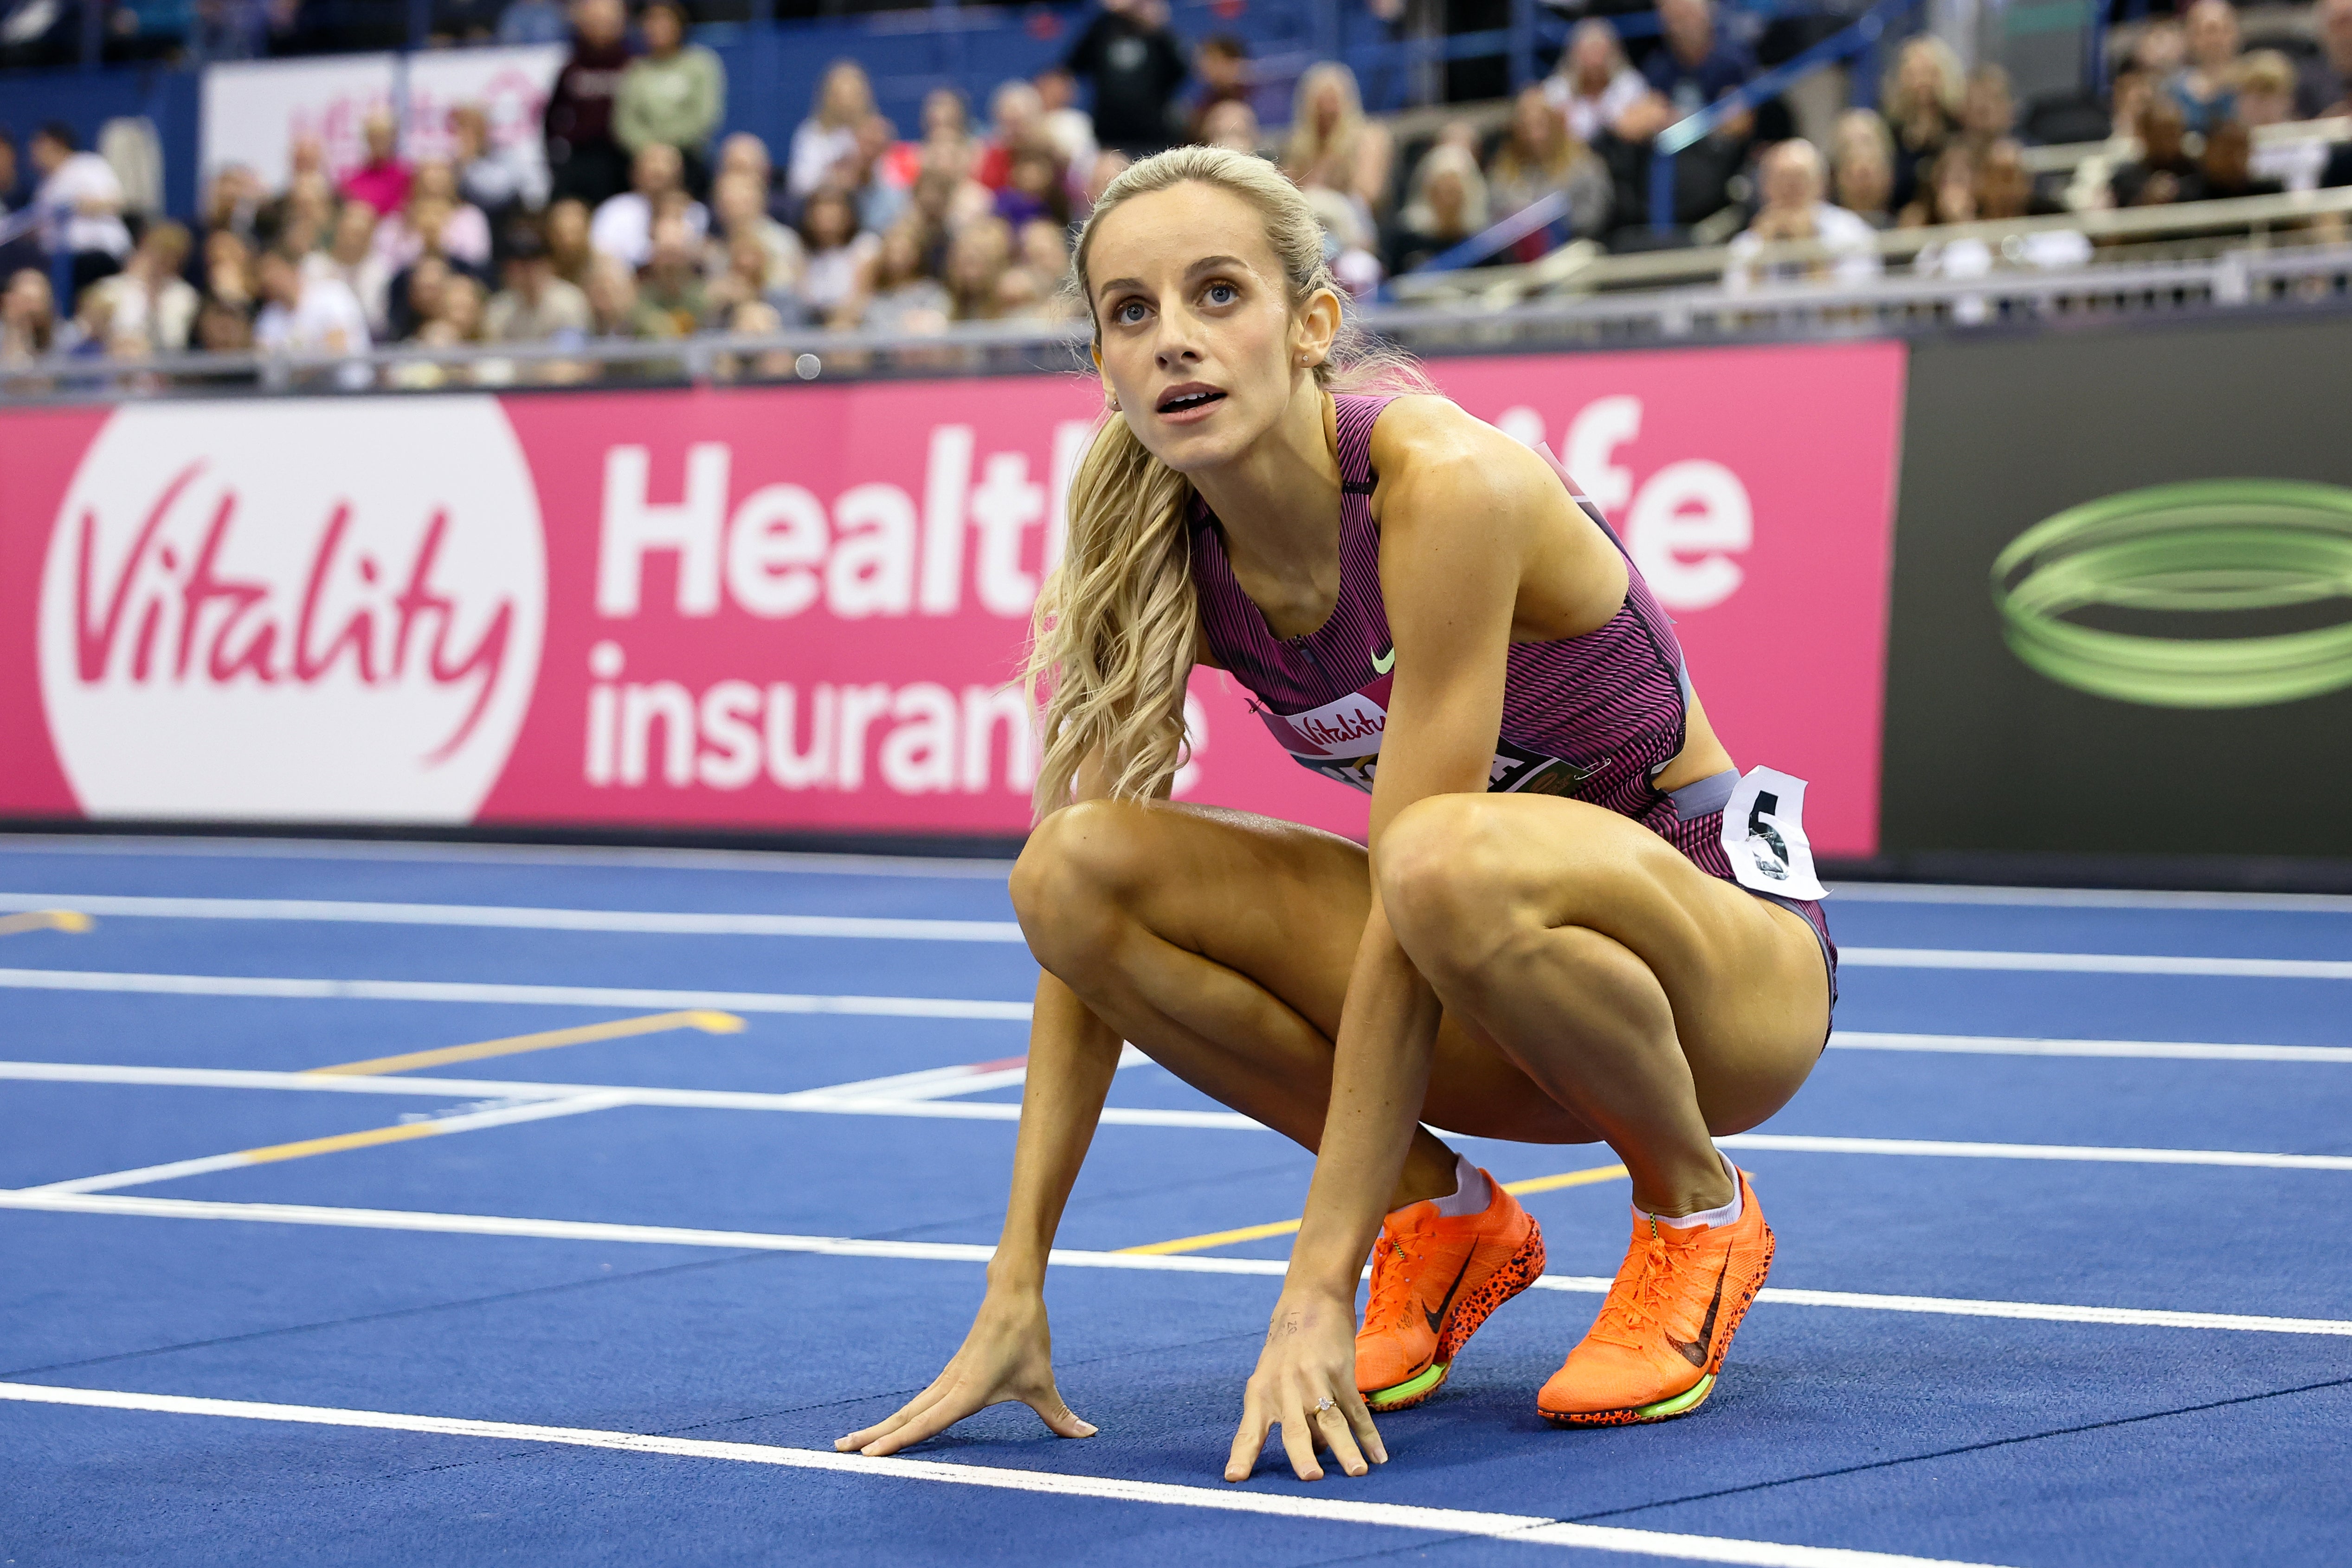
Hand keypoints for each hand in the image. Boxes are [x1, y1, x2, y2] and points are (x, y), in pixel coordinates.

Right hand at [836, 1286, 1094, 1456]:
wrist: (1012, 1292)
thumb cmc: (1026, 1335)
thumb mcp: (1043, 1382)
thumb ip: (1059, 1415)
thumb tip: (1087, 1434)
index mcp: (965, 1391)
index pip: (925, 1423)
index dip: (897, 1441)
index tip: (868, 1455)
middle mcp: (949, 1386)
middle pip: (905, 1416)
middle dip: (873, 1435)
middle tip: (840, 1451)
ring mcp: (947, 1378)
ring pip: (909, 1407)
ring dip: (882, 1425)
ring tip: (853, 1442)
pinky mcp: (951, 1372)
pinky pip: (920, 1400)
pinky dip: (902, 1415)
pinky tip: (893, 1425)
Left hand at [1224, 1287, 1386, 1482]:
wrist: (1310, 1299)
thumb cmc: (1286, 1346)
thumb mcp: (1271, 1377)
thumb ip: (1284, 1415)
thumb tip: (1313, 1453)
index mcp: (1260, 1392)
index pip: (1249, 1431)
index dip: (1242, 1455)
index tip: (1235, 1478)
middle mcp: (1285, 1388)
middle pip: (1295, 1429)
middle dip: (1303, 1454)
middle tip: (1311, 1478)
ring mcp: (1314, 1380)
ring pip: (1332, 1421)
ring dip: (1346, 1449)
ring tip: (1357, 1472)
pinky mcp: (1340, 1371)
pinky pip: (1356, 1409)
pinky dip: (1369, 1434)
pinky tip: (1379, 1455)